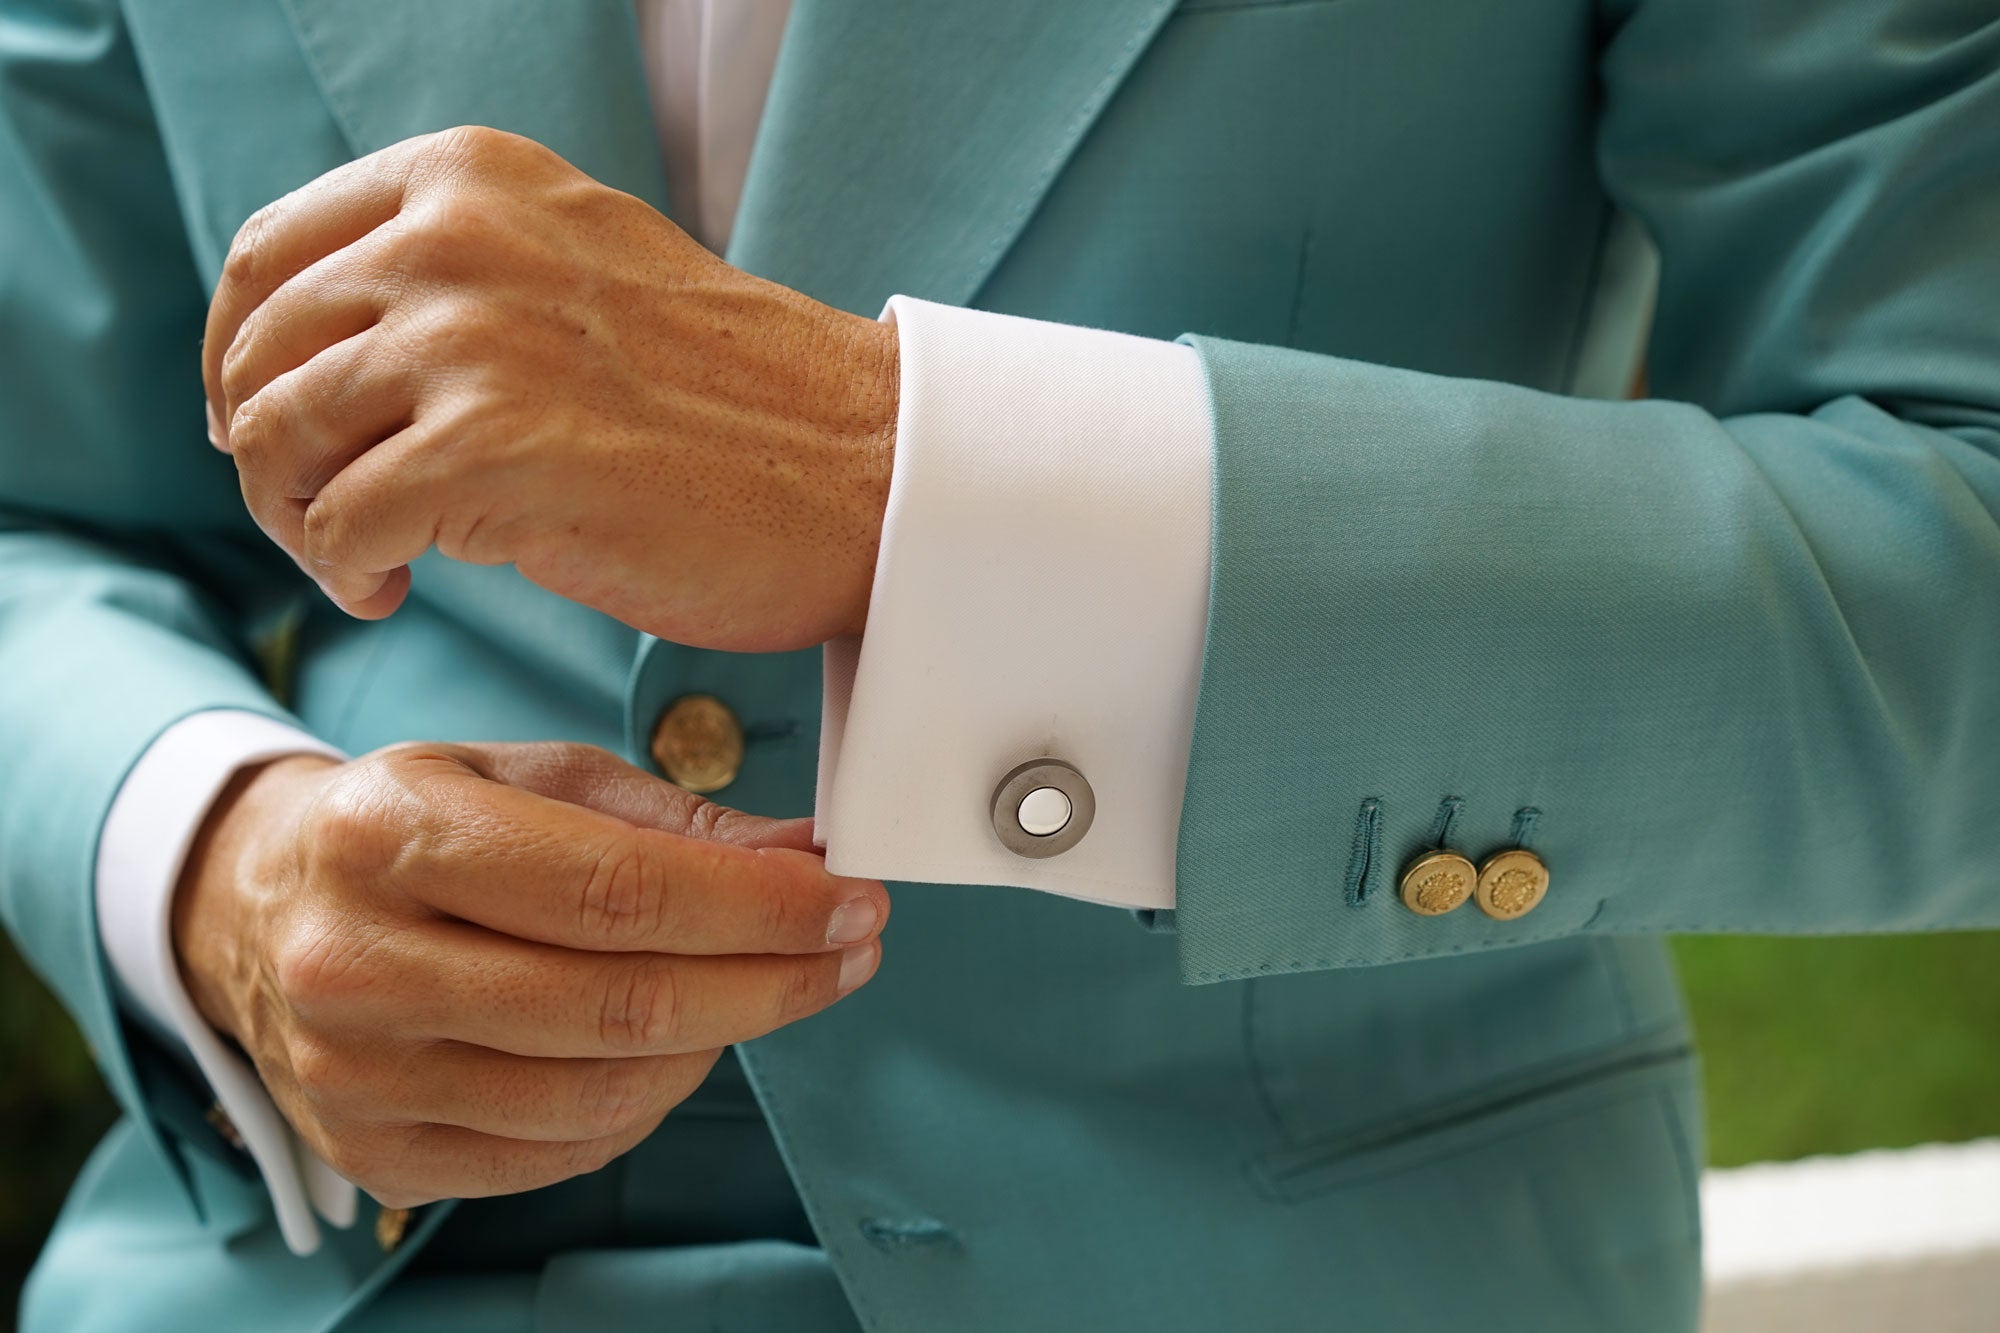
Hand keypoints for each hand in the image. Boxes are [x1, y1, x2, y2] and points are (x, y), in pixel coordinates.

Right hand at [173, 741, 887, 1207]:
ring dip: (718, 1044)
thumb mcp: (524, 774)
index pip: (617, 891)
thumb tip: (804, 857)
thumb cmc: (413, 826)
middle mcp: (356, 965)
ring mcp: (357, 1076)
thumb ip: (668, 818)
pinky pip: (560, 1153)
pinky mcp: (376, 1153)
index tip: (850, 900)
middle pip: (619, 1005)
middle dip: (772, 981)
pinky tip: (679, 1045)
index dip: (758, 907)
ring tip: (762, 989)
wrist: (258, 909)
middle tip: (849, 950)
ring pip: (601, 1095)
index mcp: (390, 837)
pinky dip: (648, 1103)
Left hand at [202, 125, 897, 651]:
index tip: (267, 429)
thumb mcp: (580, 272)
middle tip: (320, 520)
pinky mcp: (495, 451)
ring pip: (276, 439)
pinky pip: (339, 524)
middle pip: (257, 355)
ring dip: (298, 523)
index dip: (241, 360)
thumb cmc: (737, 400)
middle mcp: (456, 238)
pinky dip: (347, 574)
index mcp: (471, 180)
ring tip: (370, 561)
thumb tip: (328, 353)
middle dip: (265, 458)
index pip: (268, 259)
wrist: (863, 470)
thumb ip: (459, 278)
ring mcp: (474, 339)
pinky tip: (400, 588)